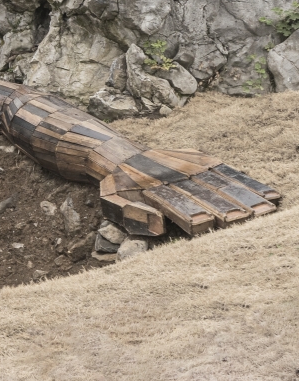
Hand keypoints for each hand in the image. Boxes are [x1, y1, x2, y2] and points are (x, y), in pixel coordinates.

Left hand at [100, 148, 279, 235]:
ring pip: (221, 184)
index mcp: (154, 191)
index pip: (179, 207)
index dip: (196, 217)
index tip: (213, 225)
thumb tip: (159, 227)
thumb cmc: (117, 186)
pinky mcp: (199, 159)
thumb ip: (133, 213)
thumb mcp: (112, 201)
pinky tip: (266, 192)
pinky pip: (226, 172)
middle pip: (206, 196)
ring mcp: (190, 166)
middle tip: (252, 221)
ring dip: (244, 196)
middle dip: (229, 208)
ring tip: (267, 209)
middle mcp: (175, 176)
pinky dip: (246, 182)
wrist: (117, 153)